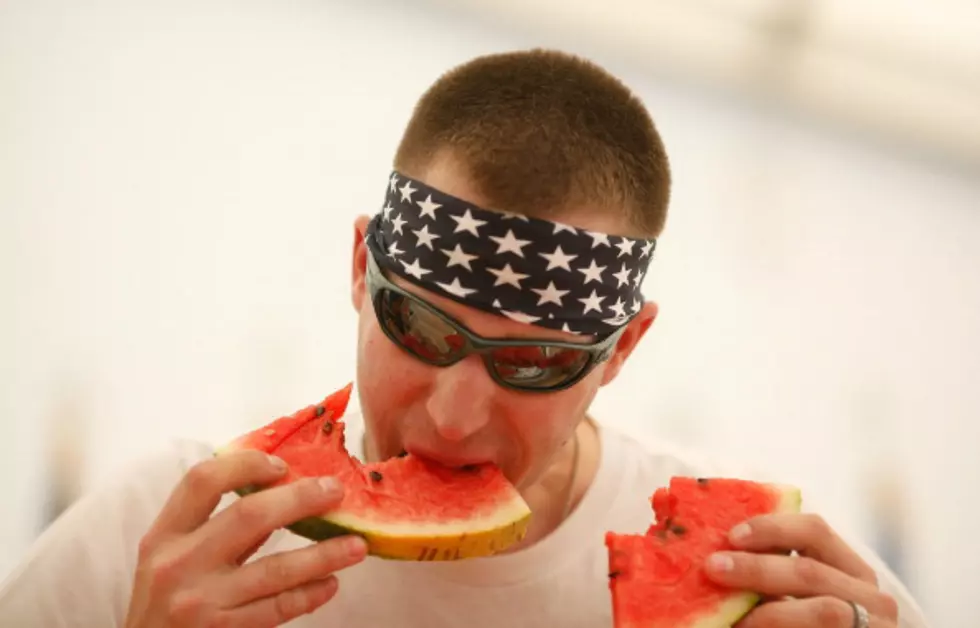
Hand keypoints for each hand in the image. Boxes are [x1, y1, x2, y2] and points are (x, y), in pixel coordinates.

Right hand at [124, 450, 366, 626]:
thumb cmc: (163, 602)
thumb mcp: (172, 558)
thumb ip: (216, 528)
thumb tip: (281, 492)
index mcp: (164, 536)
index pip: (202, 481)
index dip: (246, 465)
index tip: (282, 464)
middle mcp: (179, 565)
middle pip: (248, 516)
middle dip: (300, 499)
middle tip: (335, 490)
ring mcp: (201, 602)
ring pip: (275, 570)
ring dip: (323, 555)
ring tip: (357, 545)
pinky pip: (276, 609)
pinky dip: (308, 595)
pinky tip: (330, 583)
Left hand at [703, 513, 898, 626]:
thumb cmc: (805, 624)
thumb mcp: (797, 598)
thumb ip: (772, 581)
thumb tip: (721, 556)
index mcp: (851, 569)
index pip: (815, 530)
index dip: (772, 528)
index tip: (732, 536)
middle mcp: (872, 596)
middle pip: (811, 571)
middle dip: (757, 569)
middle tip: (714, 568)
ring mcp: (877, 626)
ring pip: (823, 611)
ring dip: (769, 613)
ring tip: (731, 618)